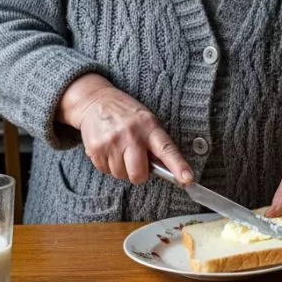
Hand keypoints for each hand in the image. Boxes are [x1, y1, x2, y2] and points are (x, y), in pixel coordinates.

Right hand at [58, 74, 192, 184]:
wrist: (94, 101)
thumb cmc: (126, 114)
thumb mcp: (146, 120)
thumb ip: (155, 143)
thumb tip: (165, 170)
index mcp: (149, 126)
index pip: (166, 149)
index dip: (178, 166)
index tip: (187, 179)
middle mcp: (130, 135)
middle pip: (138, 174)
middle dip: (139, 174)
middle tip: (136, 161)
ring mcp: (111, 143)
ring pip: (121, 175)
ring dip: (122, 168)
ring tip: (119, 149)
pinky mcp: (95, 149)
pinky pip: (106, 171)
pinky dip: (108, 164)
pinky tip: (108, 148)